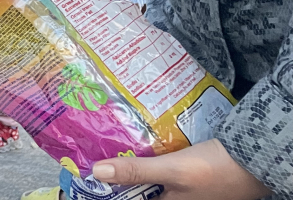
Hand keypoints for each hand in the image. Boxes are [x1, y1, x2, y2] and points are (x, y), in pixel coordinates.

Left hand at [90, 139, 268, 199]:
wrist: (256, 158)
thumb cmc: (216, 170)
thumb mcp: (172, 171)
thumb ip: (135, 171)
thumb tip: (96, 173)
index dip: (104, 193)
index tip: (82, 181)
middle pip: (134, 191)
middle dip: (114, 178)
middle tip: (90, 158)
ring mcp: (180, 191)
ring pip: (145, 181)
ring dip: (129, 167)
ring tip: (106, 148)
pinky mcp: (186, 177)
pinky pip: (158, 172)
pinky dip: (146, 160)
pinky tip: (137, 145)